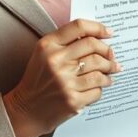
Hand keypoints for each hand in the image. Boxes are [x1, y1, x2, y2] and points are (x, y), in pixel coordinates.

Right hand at [2, 19, 119, 136]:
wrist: (25, 110)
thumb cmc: (38, 79)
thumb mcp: (44, 54)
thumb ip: (66, 42)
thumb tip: (99, 38)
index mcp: (48, 46)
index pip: (79, 27)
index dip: (98, 28)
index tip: (108, 33)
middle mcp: (56, 61)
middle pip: (93, 46)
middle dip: (107, 51)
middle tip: (112, 56)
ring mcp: (65, 82)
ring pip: (100, 69)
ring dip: (109, 70)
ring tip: (109, 72)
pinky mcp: (72, 100)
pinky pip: (97, 90)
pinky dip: (101, 88)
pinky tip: (98, 87)